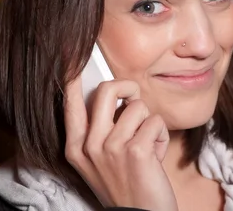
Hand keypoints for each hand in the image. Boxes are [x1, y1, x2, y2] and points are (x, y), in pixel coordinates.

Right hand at [64, 77, 177, 210]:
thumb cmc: (126, 182)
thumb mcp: (101, 157)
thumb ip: (101, 127)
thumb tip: (115, 91)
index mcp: (76, 145)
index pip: (71, 101)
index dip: (72, 74)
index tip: (72, 50)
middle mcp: (88, 145)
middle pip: (107, 90)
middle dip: (128, 87)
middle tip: (134, 100)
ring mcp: (110, 148)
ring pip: (138, 107)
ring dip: (149, 125)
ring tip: (146, 146)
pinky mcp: (135, 152)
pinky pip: (155, 123)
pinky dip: (161, 138)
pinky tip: (155, 156)